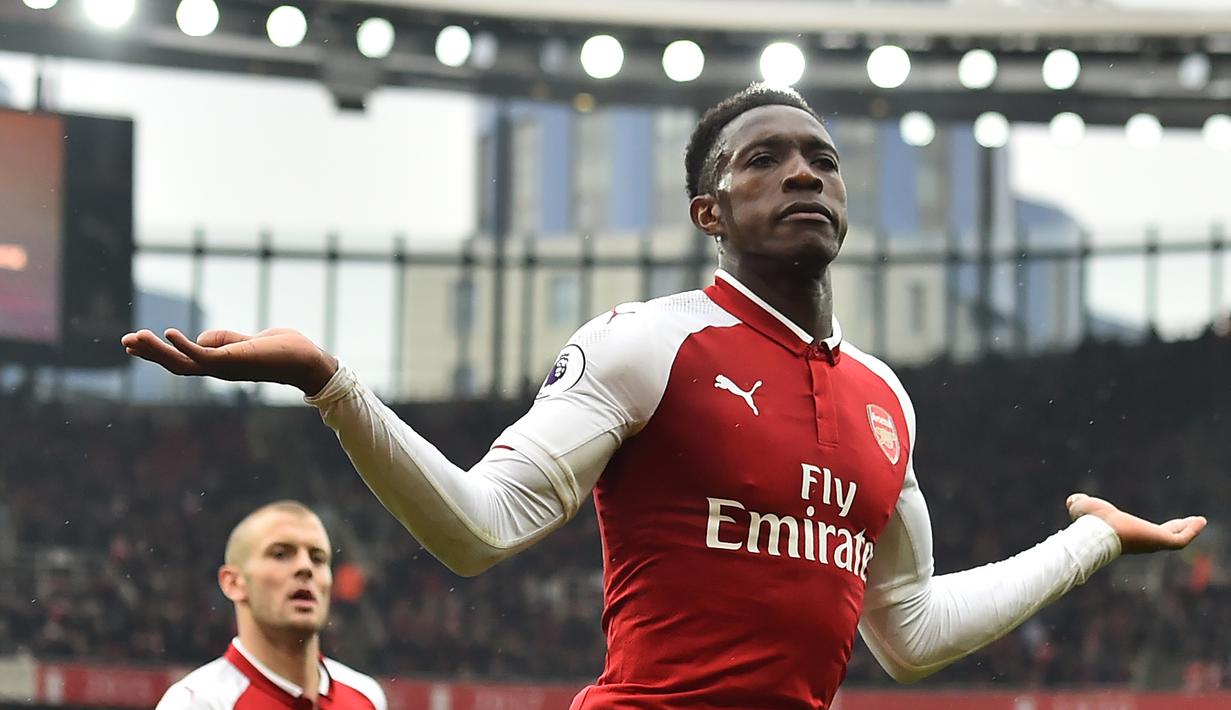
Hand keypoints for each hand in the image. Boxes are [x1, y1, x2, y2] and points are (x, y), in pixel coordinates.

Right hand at [120, 327, 338, 395]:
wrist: (307, 361)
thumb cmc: (283, 351)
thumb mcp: (248, 341)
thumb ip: (226, 340)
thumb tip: (202, 338)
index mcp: (220, 364)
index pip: (184, 360)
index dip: (160, 352)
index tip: (137, 343)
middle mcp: (218, 369)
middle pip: (176, 364)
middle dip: (150, 354)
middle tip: (124, 342)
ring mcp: (224, 368)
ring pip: (183, 363)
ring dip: (158, 351)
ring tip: (134, 338)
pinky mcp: (233, 362)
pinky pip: (202, 355)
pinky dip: (184, 345)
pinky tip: (168, 333)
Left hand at [1066, 493, 1206, 553]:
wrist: (1097, 531)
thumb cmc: (1090, 522)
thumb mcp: (1084, 508)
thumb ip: (1079, 504)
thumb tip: (1072, 500)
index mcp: (1130, 535)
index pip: (1148, 534)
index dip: (1158, 529)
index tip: (1167, 526)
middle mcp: (1144, 542)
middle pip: (1166, 536)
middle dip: (1178, 529)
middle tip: (1191, 522)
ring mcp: (1153, 543)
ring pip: (1176, 538)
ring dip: (1188, 529)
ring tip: (1200, 520)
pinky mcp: (1160, 541)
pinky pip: (1181, 538)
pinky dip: (1192, 530)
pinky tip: (1200, 521)